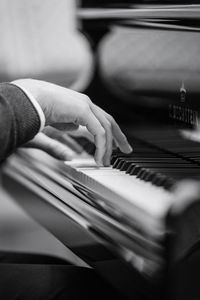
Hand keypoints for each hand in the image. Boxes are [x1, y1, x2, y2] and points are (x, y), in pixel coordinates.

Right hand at [13, 79, 131, 165]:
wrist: (23, 100)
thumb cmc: (31, 115)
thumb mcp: (49, 134)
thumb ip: (60, 144)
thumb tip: (70, 156)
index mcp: (76, 107)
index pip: (99, 119)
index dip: (108, 132)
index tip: (113, 144)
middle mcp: (83, 104)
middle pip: (108, 121)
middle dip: (118, 137)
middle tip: (126, 149)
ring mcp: (84, 105)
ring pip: (105, 128)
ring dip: (108, 146)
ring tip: (107, 161)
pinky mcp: (83, 109)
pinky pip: (98, 132)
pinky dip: (101, 146)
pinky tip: (99, 158)